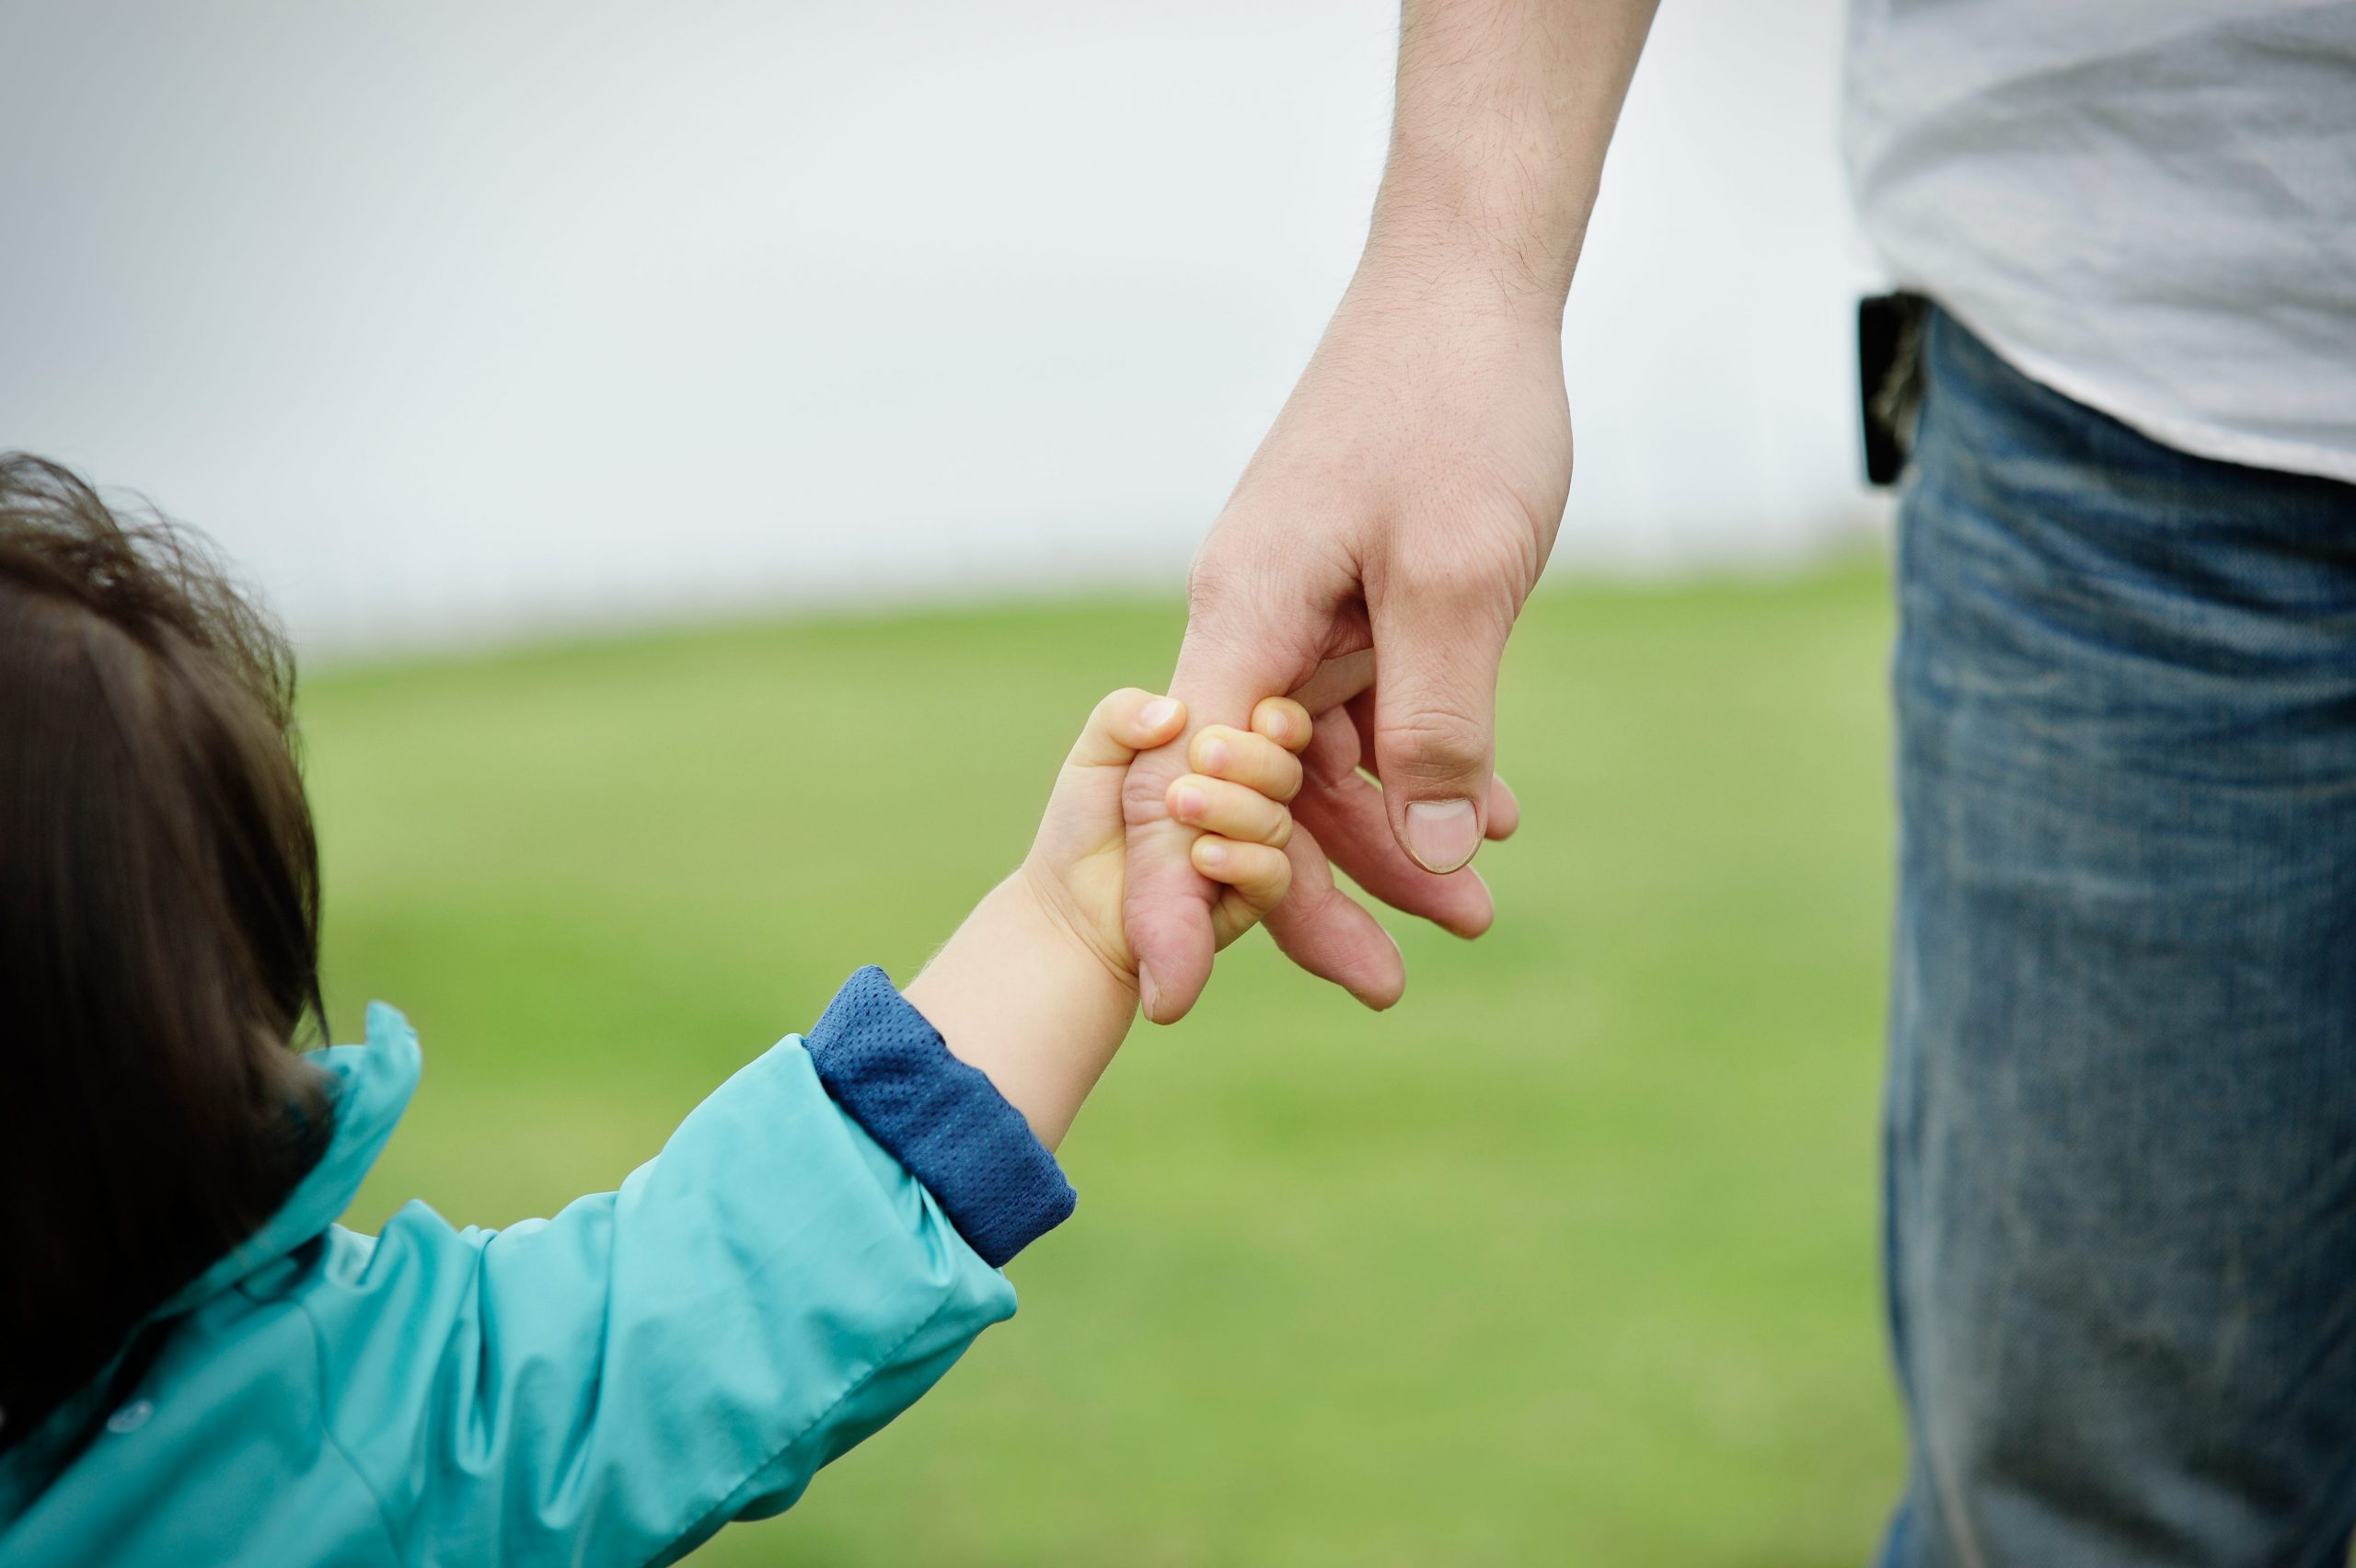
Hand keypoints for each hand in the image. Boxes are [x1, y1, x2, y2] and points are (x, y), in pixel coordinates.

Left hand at [1024, 688, 1315, 990]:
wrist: (1070, 903)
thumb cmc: (1087, 821)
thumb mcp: (1094, 755)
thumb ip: (1122, 714)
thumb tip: (1176, 711)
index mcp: (1223, 756)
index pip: (1278, 728)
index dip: (1280, 719)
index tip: (1259, 716)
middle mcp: (1246, 799)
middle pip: (1283, 772)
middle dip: (1251, 758)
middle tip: (1201, 755)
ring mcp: (1249, 850)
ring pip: (1276, 822)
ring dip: (1234, 807)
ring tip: (1178, 802)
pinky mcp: (1246, 899)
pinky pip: (1272, 875)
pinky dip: (1242, 860)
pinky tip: (1200, 855)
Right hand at [1122, 273, 1567, 1022]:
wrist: (1470, 286)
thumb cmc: (1456, 411)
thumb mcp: (1457, 578)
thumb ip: (1436, 721)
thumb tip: (1425, 851)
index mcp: (1244, 616)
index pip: (1185, 790)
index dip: (1177, 899)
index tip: (1175, 996)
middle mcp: (1251, 620)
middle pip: (1256, 791)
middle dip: (1314, 890)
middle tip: (1390, 984)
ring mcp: (1299, 609)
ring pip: (1320, 760)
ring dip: (1393, 831)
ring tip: (1476, 904)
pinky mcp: (1348, 597)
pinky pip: (1366, 708)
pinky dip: (1419, 761)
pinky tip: (1486, 814)